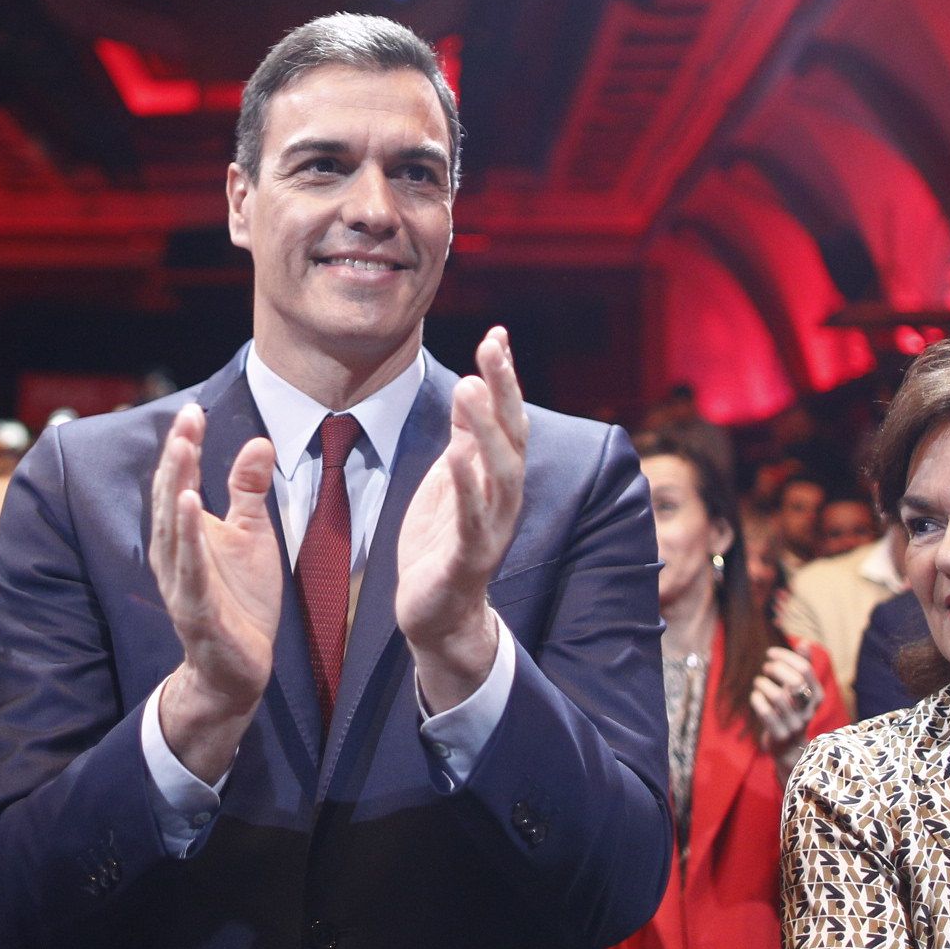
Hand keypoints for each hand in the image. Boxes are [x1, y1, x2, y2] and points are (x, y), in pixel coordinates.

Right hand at [149, 403, 283, 779]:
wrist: (237, 668)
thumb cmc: (240, 598)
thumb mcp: (252, 535)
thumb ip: (248, 490)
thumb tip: (259, 441)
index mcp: (183, 533)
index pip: (180, 481)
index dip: (184, 445)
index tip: (192, 410)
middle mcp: (173, 553)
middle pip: (170, 497)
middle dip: (177, 457)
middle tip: (185, 420)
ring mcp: (181, 581)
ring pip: (174, 529)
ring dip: (176, 488)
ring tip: (182, 451)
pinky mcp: (197, 608)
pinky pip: (190, 569)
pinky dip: (189, 538)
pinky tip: (190, 507)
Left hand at [395, 326, 529, 707]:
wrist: (437, 615)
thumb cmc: (442, 542)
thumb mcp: (452, 480)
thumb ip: (466, 438)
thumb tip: (475, 385)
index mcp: (497, 477)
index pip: (508, 418)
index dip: (505, 377)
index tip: (497, 334)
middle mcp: (503, 499)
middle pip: (512, 437)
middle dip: (503, 391)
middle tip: (491, 347)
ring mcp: (489, 529)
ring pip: (500, 475)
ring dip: (487, 431)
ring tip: (472, 388)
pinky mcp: (467, 558)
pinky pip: (471, 520)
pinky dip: (465, 487)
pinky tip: (456, 455)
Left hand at [745, 645, 823, 754]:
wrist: (789, 747)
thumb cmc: (793, 710)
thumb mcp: (801, 689)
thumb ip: (804, 666)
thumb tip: (806, 643)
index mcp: (816, 696)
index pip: (805, 669)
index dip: (785, 656)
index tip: (771, 653)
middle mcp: (809, 710)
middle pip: (795, 682)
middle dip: (776, 669)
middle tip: (766, 668)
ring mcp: (795, 724)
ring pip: (778, 697)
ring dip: (764, 684)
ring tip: (759, 682)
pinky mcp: (780, 735)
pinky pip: (766, 713)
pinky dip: (757, 700)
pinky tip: (756, 696)